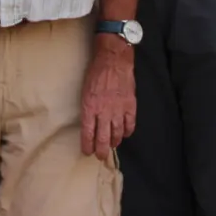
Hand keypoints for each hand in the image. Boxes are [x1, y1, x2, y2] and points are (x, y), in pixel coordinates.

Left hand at [80, 36, 134, 159]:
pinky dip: (127, 131)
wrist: (113, 60)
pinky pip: (130, 125)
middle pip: (103, 139)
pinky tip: (125, 133)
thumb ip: (88, 108)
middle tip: (100, 156)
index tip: (88, 152)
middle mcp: (103, 112)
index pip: (88, 134)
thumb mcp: (84, 90)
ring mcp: (118, 110)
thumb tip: (90, 121)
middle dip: (101, 151)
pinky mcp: (130, 106)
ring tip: (112, 144)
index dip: (87, 146)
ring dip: (114, 142)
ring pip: (117, 134)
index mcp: (89, 108)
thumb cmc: (96, 72)